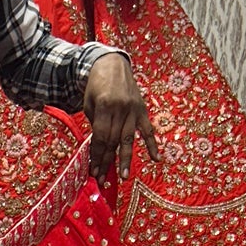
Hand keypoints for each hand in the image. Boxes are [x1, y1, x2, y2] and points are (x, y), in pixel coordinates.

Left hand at [82, 52, 158, 182]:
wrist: (112, 64)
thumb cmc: (97, 86)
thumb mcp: (90, 103)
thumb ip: (95, 124)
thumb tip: (99, 150)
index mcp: (105, 105)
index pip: (101, 137)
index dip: (97, 156)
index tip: (94, 172)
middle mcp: (121, 108)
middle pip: (114, 141)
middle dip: (107, 162)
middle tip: (103, 180)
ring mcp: (133, 109)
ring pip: (129, 139)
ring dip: (126, 160)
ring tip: (124, 177)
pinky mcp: (142, 109)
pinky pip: (148, 130)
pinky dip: (152, 144)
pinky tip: (156, 159)